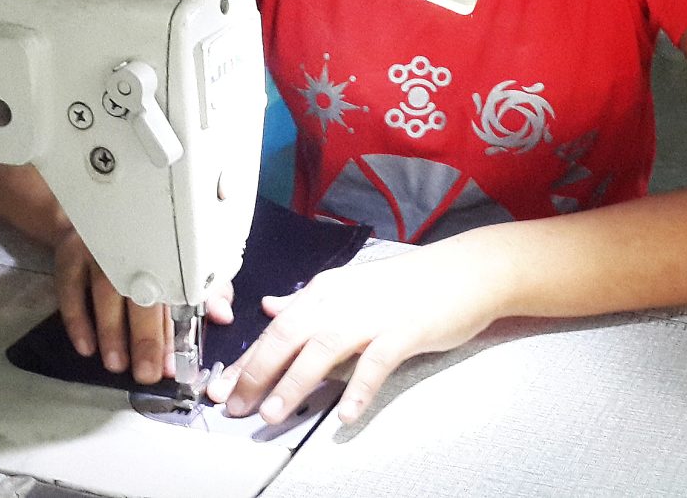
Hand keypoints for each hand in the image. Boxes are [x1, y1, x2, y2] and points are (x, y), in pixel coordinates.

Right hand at [53, 230, 231, 382]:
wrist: (100, 214)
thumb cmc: (148, 247)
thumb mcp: (181, 262)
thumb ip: (206, 290)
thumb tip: (223, 315)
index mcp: (164, 251)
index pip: (173, 295)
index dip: (174, 332)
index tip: (173, 364)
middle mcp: (132, 247)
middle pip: (140, 294)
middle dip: (145, 337)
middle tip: (146, 372)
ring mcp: (99, 249)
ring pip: (105, 291)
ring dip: (111, 331)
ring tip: (116, 364)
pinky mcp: (70, 253)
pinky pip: (70, 287)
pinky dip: (77, 319)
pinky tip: (86, 346)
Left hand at [208, 242, 505, 426]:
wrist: (465, 271)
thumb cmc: (408, 285)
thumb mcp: (350, 288)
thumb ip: (307, 302)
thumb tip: (270, 307)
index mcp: (326, 291)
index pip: (275, 328)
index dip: (246, 360)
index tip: (221, 388)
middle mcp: (342, 300)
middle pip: (288, 335)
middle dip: (257, 372)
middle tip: (235, 406)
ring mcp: (373, 315)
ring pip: (323, 348)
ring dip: (294, 382)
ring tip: (273, 413)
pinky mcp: (405, 330)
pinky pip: (376, 363)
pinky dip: (358, 388)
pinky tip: (345, 415)